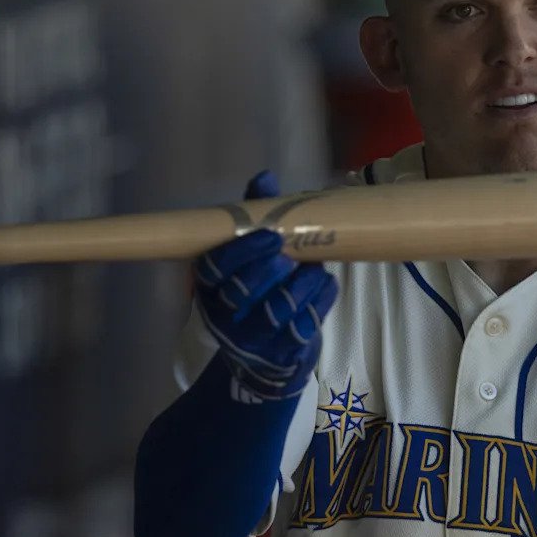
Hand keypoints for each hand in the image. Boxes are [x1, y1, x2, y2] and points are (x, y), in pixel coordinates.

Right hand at [193, 171, 336, 401]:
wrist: (266, 358)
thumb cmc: (258, 291)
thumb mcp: (250, 254)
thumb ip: (256, 217)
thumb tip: (265, 178)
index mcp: (210, 286)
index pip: (213, 269)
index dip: (241, 251)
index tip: (270, 235)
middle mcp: (224, 316)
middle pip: (241, 292)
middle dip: (268, 270)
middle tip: (290, 256)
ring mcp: (253, 340)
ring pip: (276, 311)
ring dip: (301, 285)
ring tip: (314, 269)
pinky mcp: (282, 354)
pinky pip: (304, 326)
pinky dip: (320, 300)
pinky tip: (326, 284)